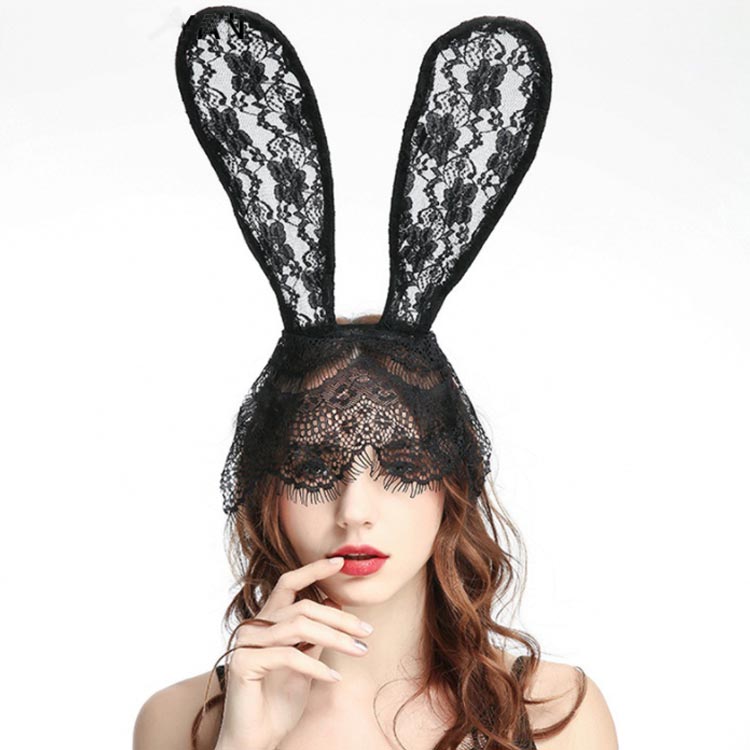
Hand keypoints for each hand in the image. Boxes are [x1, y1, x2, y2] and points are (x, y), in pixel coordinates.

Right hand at [213, 556, 373, 749]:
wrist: (257, 740)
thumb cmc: (280, 702)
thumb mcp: (306, 662)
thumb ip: (315, 635)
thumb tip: (335, 602)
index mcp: (267, 621)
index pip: (289, 583)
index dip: (314, 570)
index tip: (341, 562)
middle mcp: (254, 626)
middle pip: (303, 606)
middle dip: (340, 617)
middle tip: (367, 631)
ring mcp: (246, 643)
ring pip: (298, 626)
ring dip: (335, 637)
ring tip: (359, 650)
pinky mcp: (242, 663)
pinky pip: (288, 656)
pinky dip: (316, 665)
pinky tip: (334, 676)